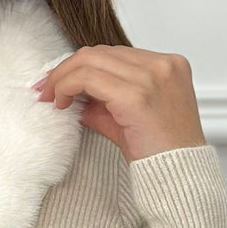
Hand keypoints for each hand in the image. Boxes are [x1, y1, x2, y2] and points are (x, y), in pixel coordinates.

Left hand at [33, 44, 206, 162]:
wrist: (180, 175)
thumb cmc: (163, 150)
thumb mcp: (132, 114)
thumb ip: (106, 98)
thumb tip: (71, 92)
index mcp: (169, 64)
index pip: (114, 53)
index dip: (82, 64)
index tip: (58, 80)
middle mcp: (162, 65)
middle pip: (100, 52)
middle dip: (66, 68)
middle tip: (45, 87)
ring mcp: (151, 78)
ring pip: (89, 60)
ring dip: (62, 77)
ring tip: (50, 96)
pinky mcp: (136, 96)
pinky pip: (87, 79)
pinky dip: (66, 86)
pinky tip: (61, 103)